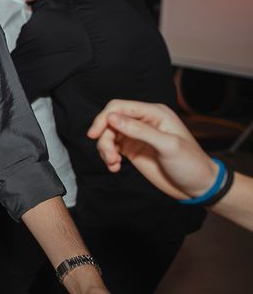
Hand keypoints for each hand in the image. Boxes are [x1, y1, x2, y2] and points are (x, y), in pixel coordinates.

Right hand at [88, 100, 216, 199]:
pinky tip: (114, 167)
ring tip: (113, 164)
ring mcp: (137, 136)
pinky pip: (111, 148)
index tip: (94, 135)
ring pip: (108, 135)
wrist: (198, 186)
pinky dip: (108, 157)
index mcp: (154, 114)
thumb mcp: (167, 145)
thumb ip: (139, 130)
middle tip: (109, 156)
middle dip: (104, 138)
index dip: (104, 118)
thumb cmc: (190, 164)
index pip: (120, 107)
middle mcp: (143, 122)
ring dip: (105, 150)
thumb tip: (112, 118)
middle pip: (110, 121)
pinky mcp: (132, 149)